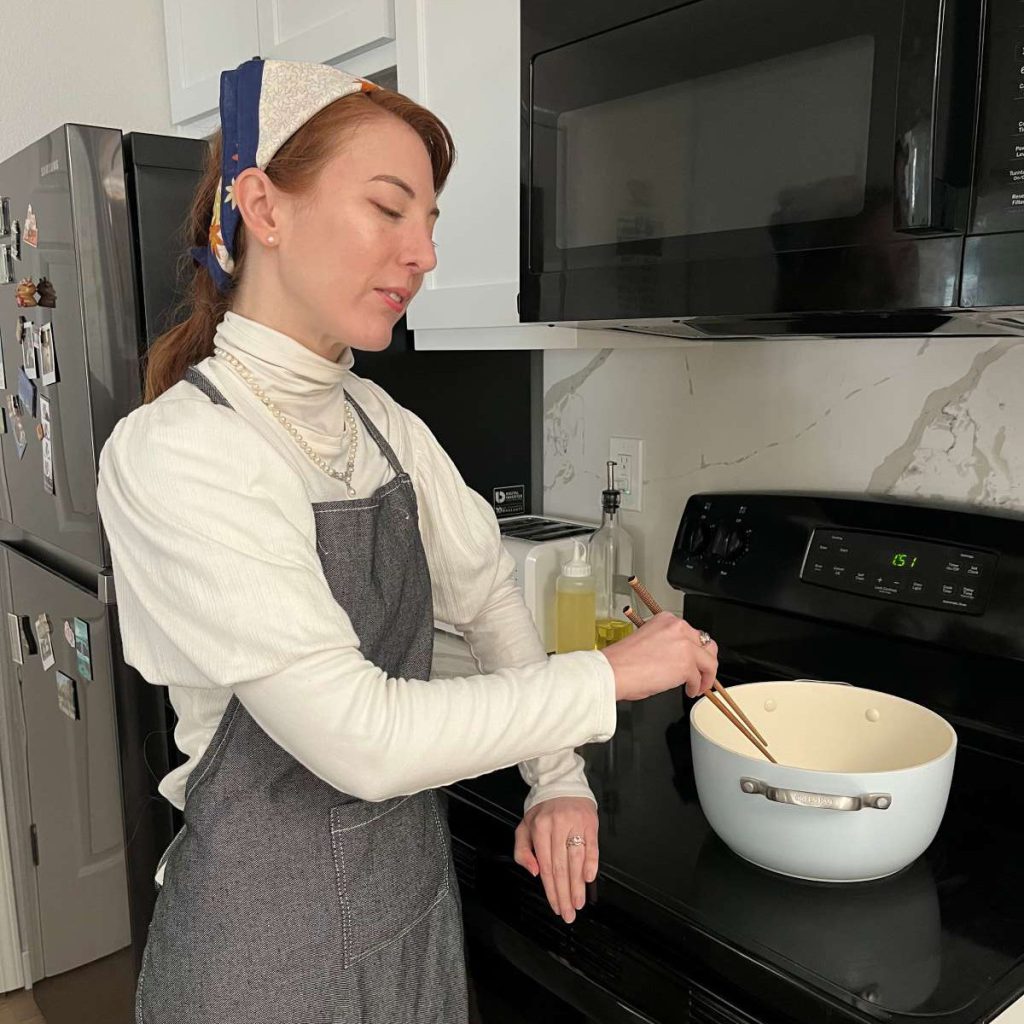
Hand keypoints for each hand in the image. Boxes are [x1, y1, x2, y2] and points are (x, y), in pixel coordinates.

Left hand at [513, 797, 597, 924]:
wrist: (561, 783)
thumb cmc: (543, 809)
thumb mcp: (524, 826)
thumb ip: (523, 851)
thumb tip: (534, 871)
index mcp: (539, 828)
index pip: (546, 866)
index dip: (551, 890)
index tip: (555, 906)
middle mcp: (557, 826)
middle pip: (561, 867)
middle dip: (565, 894)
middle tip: (568, 912)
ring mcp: (575, 823)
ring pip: (576, 859)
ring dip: (578, 884)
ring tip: (578, 902)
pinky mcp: (590, 822)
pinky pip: (592, 846)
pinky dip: (592, 863)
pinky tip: (589, 878)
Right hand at [603, 611, 718, 700]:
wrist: (614, 671)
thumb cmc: (623, 661)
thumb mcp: (648, 640)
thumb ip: (667, 644)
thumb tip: (678, 658)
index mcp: (667, 620)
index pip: (692, 633)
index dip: (695, 649)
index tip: (693, 659)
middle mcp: (678, 628)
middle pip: (706, 645)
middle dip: (705, 661)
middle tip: (702, 672)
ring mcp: (684, 645)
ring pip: (709, 661)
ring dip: (706, 676)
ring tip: (699, 685)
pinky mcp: (686, 664)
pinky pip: (700, 678)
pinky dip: (697, 687)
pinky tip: (689, 691)